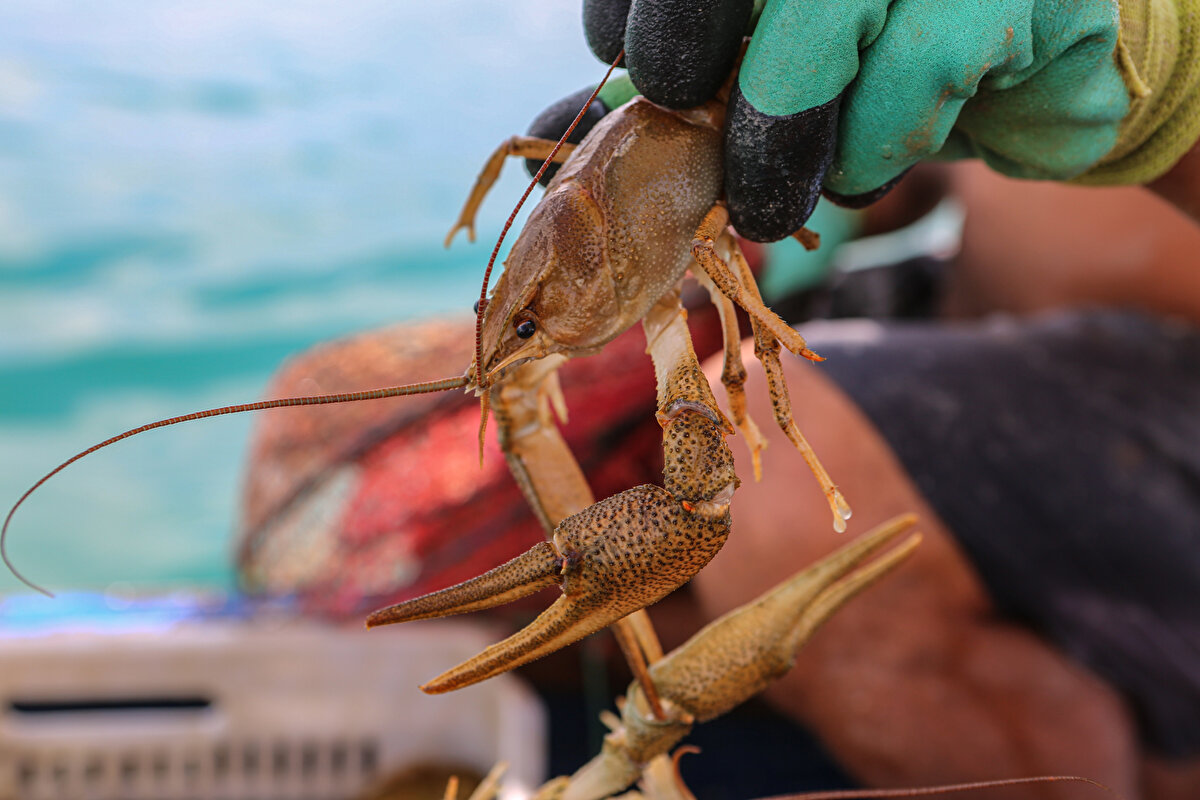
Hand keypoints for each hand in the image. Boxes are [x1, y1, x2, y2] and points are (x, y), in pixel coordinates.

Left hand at [584, 0, 1199, 240]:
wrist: (1043, 67)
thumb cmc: (881, 69)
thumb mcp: (761, 77)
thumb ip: (665, 99)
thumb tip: (554, 150)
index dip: (633, 3)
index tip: (623, 62)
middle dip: (686, 45)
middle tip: (688, 111)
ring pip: (823, 20)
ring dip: (782, 125)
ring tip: (780, 184)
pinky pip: (914, 75)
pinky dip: (874, 145)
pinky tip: (870, 162)